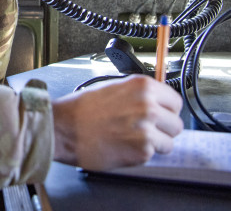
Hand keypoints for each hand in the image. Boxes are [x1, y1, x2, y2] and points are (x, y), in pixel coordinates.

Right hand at [51, 75, 183, 170]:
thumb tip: (154, 100)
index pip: (175, 100)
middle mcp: (148, 106)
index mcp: (141, 86)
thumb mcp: (111, 87)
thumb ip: (137, 93)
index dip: (166, 109)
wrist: (64, 127)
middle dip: (163, 128)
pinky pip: (154, 154)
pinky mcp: (142, 151)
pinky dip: (141, 153)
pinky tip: (124, 144)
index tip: (160, 113)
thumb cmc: (81, 108)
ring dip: (156, 142)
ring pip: (169, 141)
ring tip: (133, 138)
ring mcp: (147, 129)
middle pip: (176, 122)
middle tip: (145, 128)